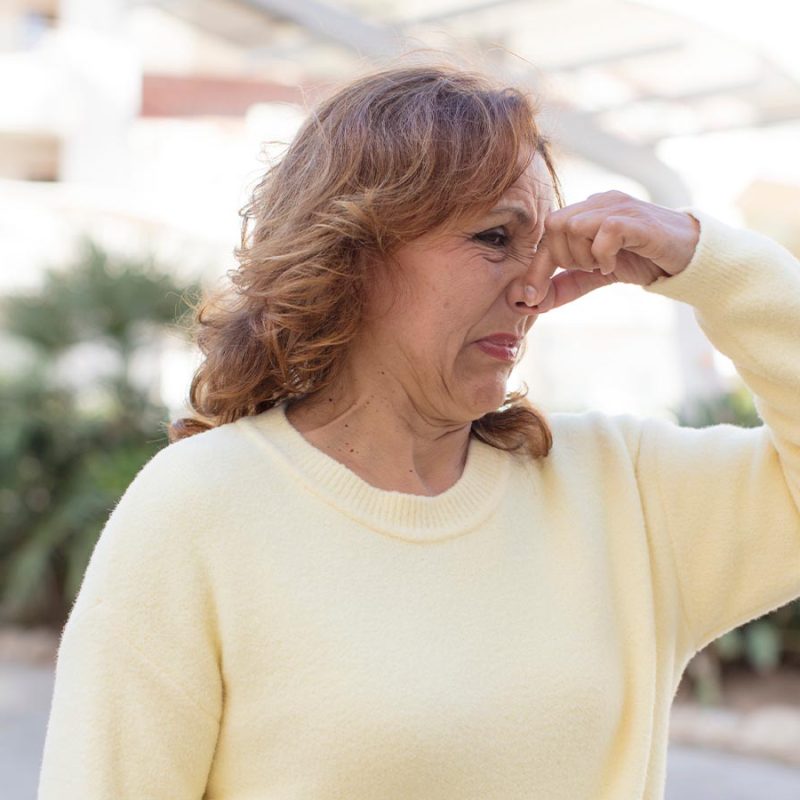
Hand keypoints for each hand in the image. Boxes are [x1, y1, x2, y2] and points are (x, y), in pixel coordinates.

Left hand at [528, 190, 700, 312]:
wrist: (688, 258)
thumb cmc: (643, 259)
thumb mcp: (596, 275)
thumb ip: (567, 284)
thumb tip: (532, 303)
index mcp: (587, 211)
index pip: (547, 233)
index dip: (536, 267)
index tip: (530, 297)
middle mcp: (599, 202)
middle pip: (554, 226)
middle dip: (562, 259)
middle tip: (588, 270)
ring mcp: (618, 206)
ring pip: (573, 226)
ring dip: (581, 256)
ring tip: (602, 266)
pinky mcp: (636, 219)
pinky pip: (604, 232)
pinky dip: (603, 255)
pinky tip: (614, 265)